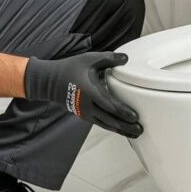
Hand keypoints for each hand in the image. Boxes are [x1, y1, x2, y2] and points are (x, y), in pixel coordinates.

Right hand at [24, 52, 142, 137]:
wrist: (50, 81)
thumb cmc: (71, 69)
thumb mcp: (90, 59)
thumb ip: (109, 58)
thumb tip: (126, 58)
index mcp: (90, 91)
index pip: (109, 105)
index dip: (122, 112)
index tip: (134, 117)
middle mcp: (88, 105)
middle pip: (110, 120)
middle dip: (125, 126)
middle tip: (140, 129)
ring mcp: (85, 112)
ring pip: (105, 124)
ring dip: (120, 129)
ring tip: (135, 133)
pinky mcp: (84, 115)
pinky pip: (100, 123)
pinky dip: (112, 127)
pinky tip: (121, 129)